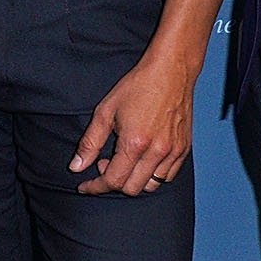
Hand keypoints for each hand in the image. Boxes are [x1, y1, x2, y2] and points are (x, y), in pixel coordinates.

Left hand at [72, 47, 199, 195]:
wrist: (171, 71)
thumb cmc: (138, 86)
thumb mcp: (105, 111)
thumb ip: (90, 142)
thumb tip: (76, 167)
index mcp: (135, 143)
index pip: (113, 181)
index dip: (95, 187)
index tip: (86, 186)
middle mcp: (157, 152)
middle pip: (131, 189)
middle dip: (113, 183)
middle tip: (104, 163)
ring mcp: (174, 151)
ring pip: (151, 186)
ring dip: (134, 181)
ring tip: (125, 161)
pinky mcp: (184, 148)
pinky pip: (168, 176)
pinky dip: (152, 175)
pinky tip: (143, 159)